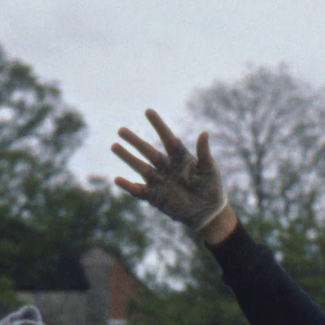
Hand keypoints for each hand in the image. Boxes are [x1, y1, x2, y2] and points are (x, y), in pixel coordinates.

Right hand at [110, 110, 230, 234]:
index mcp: (180, 157)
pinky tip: (118, 179)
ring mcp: (159, 181)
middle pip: (148, 151)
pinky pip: (138, 191)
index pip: (167, 138)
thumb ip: (204, 153)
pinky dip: (128, 186)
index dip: (158, 125)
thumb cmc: (210, 187)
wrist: (207, 212)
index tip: (148, 111)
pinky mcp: (154, 196)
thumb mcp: (209, 169)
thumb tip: (204, 133)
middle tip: (121, 130)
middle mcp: (166, 166)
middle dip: (134, 141)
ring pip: (140, 167)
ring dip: (127, 157)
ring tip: (114, 146)